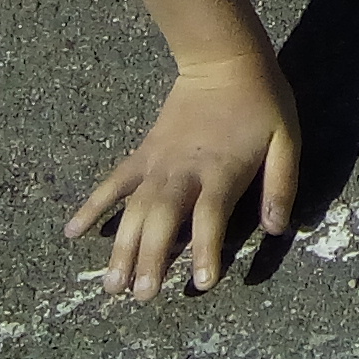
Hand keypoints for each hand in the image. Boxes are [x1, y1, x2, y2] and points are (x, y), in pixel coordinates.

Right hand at [66, 51, 300, 299]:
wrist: (224, 60)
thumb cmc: (262, 102)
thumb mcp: (286, 139)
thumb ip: (281, 183)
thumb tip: (277, 228)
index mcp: (222, 171)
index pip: (210, 218)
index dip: (206, 251)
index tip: (202, 284)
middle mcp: (185, 172)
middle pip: (164, 221)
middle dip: (151, 259)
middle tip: (141, 297)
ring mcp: (158, 164)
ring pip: (134, 210)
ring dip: (121, 248)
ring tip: (111, 286)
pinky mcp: (143, 154)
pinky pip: (113, 183)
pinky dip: (92, 206)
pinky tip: (72, 232)